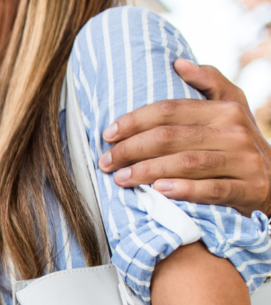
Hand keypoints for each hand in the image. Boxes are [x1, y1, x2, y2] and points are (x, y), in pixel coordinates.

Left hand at [99, 59, 270, 216]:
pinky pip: (212, 189)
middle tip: (106, 161)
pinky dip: (184, 190)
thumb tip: (178, 62)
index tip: (108, 134)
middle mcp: (234, 132)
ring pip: (187, 163)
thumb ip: (209, 83)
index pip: (170, 111)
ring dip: (148, 171)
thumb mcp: (231, 108)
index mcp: (224, 110)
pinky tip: (159, 190)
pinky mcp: (249, 188)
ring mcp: (243, 160)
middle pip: (172, 137)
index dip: (135, 121)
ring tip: (121, 178)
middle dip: (131, 149)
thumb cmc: (238, 144)